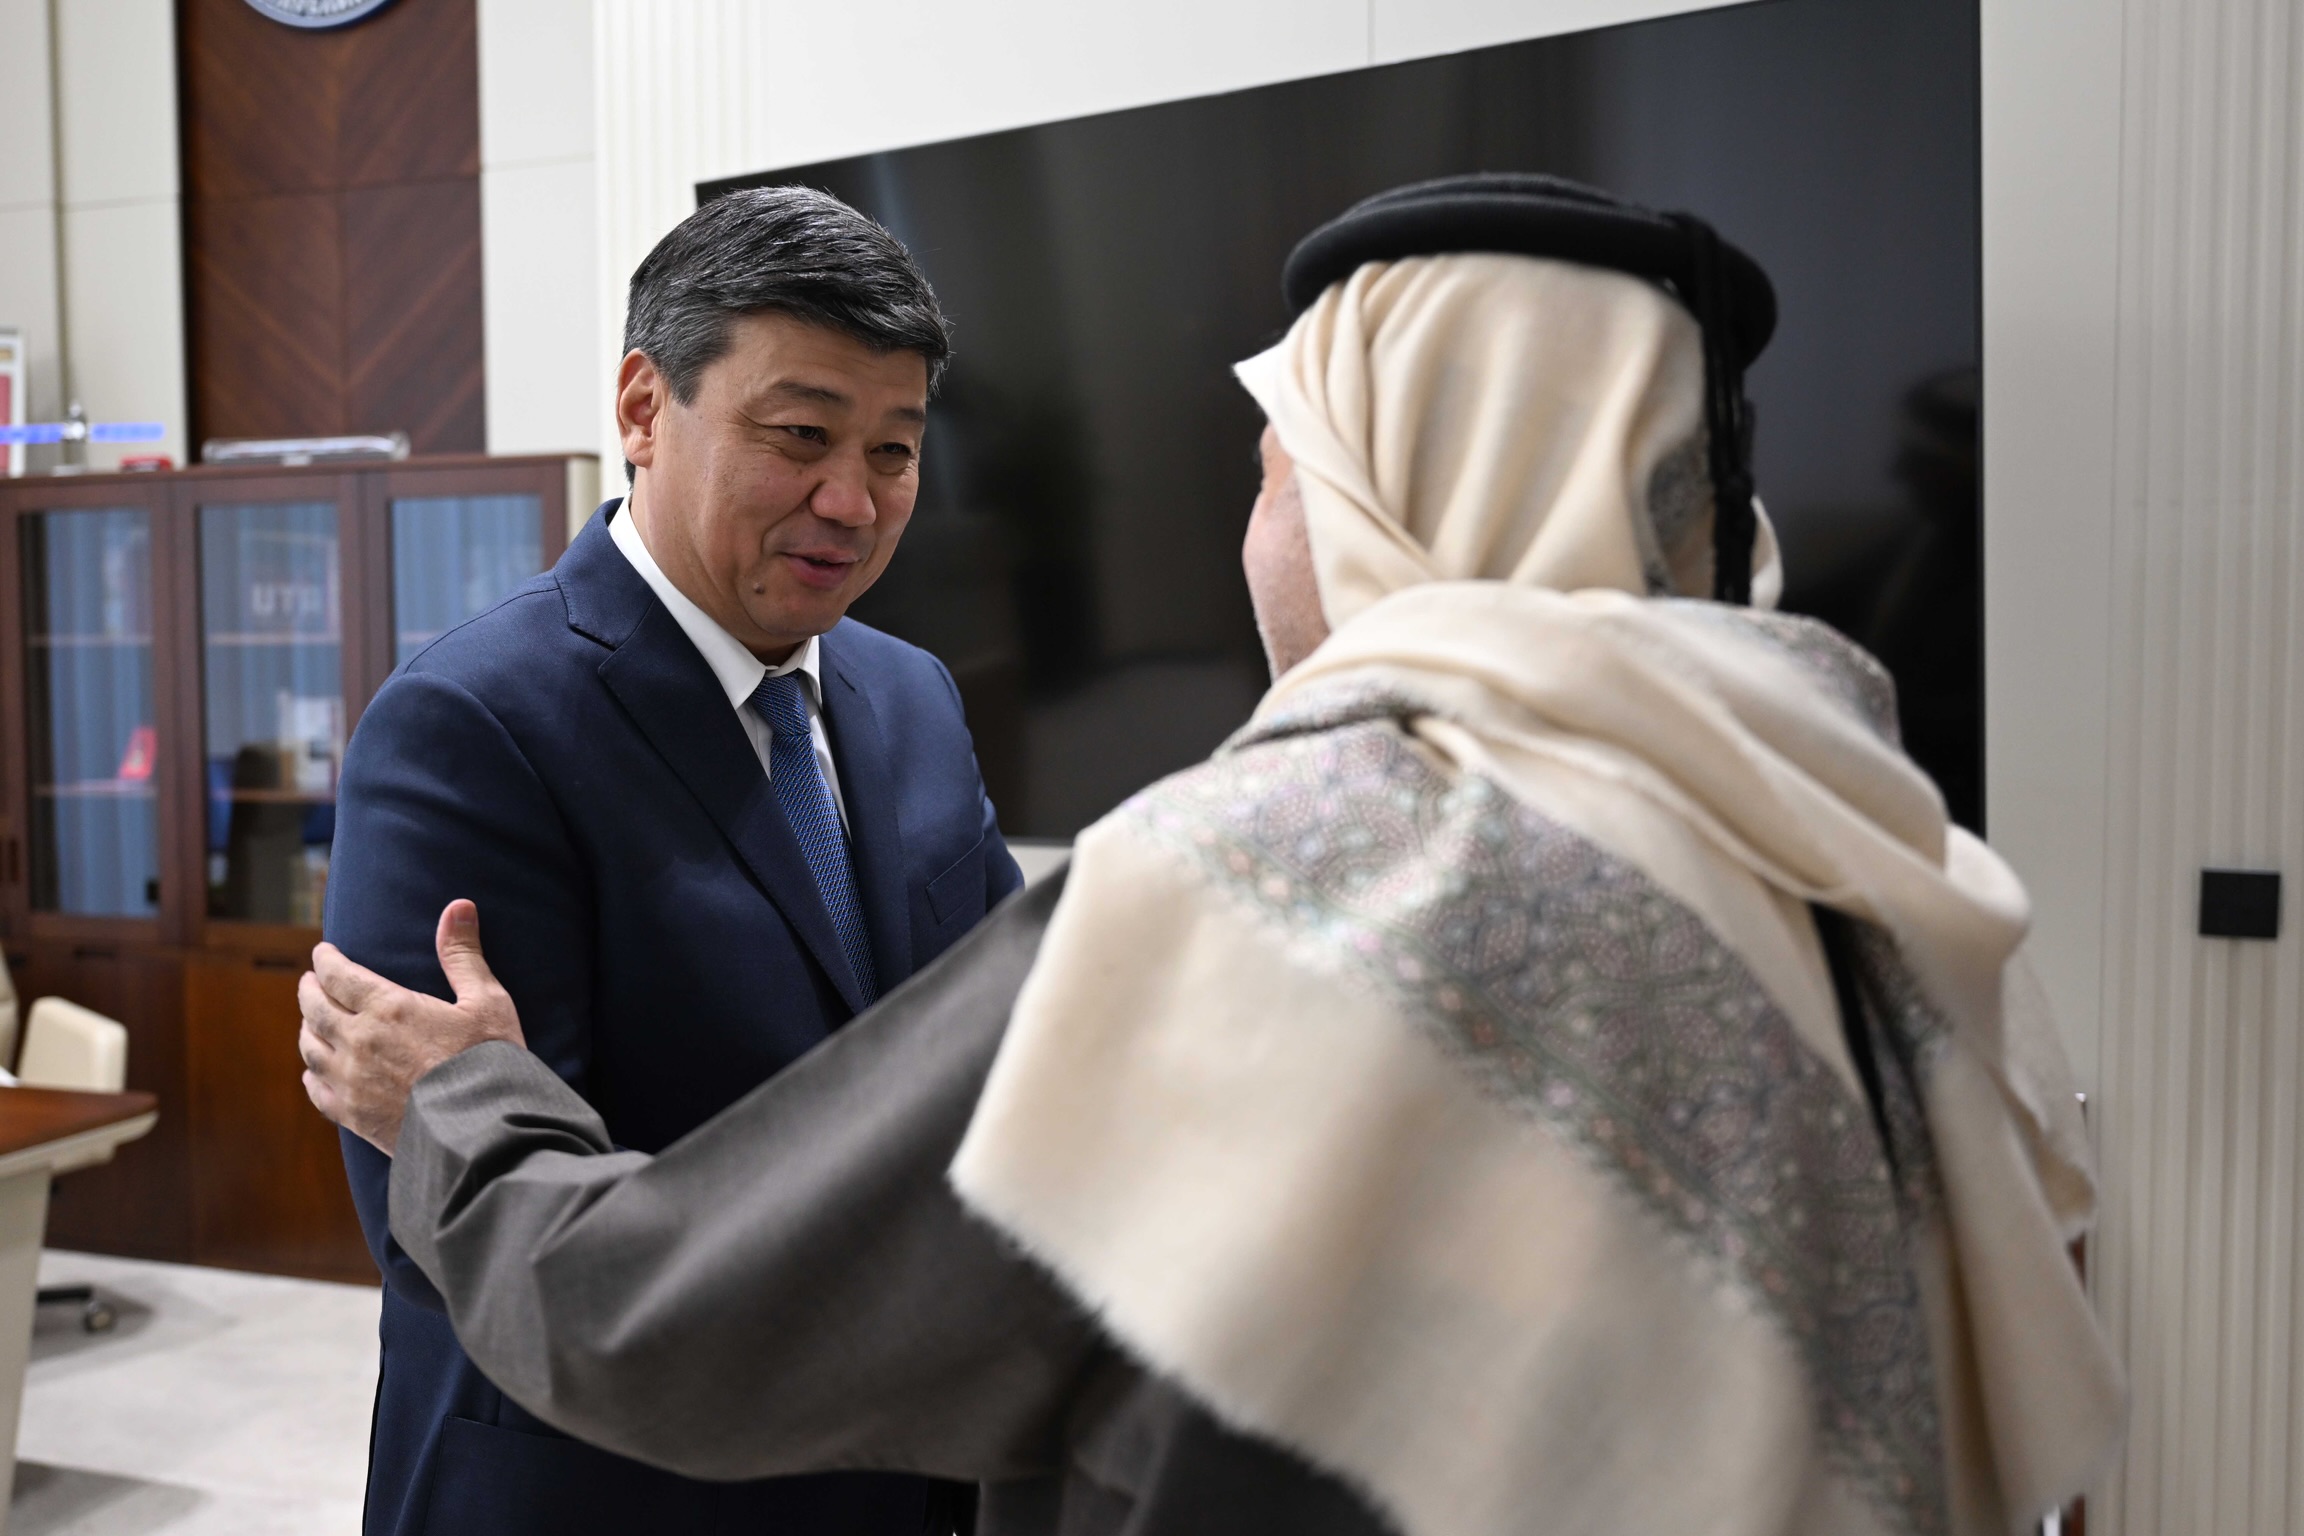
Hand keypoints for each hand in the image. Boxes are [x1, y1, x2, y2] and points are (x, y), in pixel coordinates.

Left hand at [298, 900, 526, 1154]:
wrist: (481, 1129)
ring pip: (310, 1047)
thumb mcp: (486, 1000)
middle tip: (309, 980)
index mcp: (388, 1007)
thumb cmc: (489, 1060)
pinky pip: (317, 1090)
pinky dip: (311, 1075)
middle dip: (309, 989)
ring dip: (307, 1028)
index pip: (339, 975)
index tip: (323, 952)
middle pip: (315, 1008)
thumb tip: (458, 905)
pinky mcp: (353, 1115)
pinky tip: (314, 1071)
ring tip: (310, 1020)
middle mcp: (358, 1041)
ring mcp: (351, 1080)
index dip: (327, 960)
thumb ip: (463, 954)